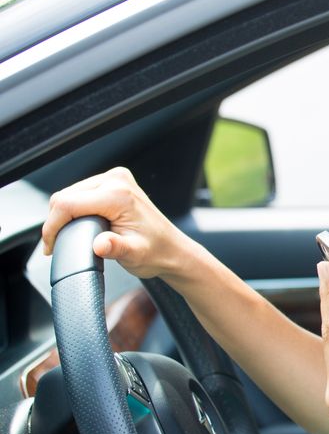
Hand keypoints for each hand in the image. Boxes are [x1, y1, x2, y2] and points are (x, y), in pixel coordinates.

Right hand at [41, 167, 188, 278]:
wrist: (172, 250)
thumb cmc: (156, 252)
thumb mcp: (134, 254)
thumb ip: (115, 248)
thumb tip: (100, 245)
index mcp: (118, 195)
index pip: (67, 203)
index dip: (52, 226)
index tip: (50, 246)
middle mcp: (116, 181)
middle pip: (65, 196)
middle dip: (56, 222)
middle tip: (56, 245)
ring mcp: (116, 179)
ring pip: (70, 194)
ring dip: (63, 216)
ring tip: (66, 237)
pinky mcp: (114, 183)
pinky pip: (81, 194)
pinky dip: (73, 210)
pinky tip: (77, 226)